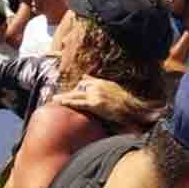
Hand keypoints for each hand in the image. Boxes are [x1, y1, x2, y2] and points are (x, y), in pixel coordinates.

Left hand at [52, 76, 166, 129]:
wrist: (133, 108)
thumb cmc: (125, 102)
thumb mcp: (114, 88)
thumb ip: (100, 84)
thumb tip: (87, 80)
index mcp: (102, 83)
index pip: (85, 82)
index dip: (76, 89)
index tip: (69, 93)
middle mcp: (98, 86)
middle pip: (78, 88)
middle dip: (68, 93)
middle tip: (56, 98)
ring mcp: (96, 94)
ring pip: (76, 94)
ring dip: (65, 97)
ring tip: (55, 100)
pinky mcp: (96, 103)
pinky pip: (80, 102)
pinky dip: (70, 102)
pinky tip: (62, 103)